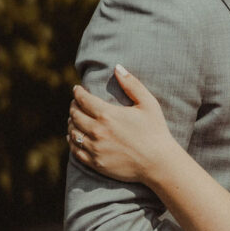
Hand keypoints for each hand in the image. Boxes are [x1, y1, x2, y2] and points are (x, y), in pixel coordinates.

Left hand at [67, 64, 175, 182]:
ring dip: (71, 123)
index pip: (83, 99)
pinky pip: (75, 150)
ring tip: (74, 119)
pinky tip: (74, 137)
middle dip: (73, 106)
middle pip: (75, 115)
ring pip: (73, 132)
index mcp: (108, 114)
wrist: (158, 163)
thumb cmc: (156, 131)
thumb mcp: (148, 104)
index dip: (78, 92)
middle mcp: (97, 131)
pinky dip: (72, 141)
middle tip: (76, 103)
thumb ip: (132, 84)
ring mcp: (95, 148)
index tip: (77, 89)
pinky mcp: (96, 162)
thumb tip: (117, 67)